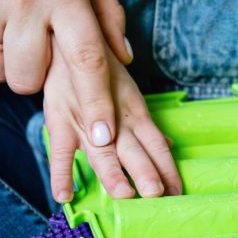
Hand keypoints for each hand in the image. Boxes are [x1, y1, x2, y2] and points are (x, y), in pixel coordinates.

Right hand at [42, 36, 181, 202]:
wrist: (66, 41)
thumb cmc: (101, 73)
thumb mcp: (128, 95)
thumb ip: (145, 124)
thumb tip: (168, 145)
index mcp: (134, 112)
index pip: (156, 144)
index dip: (167, 168)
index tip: (178, 192)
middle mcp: (114, 118)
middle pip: (133, 148)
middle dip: (145, 171)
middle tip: (157, 193)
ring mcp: (85, 120)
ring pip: (101, 150)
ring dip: (112, 172)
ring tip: (123, 194)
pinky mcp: (58, 120)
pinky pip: (59, 151)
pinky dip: (61, 173)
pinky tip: (65, 196)